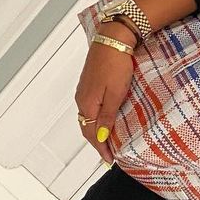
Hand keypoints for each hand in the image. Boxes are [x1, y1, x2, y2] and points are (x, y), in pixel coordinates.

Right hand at [74, 21, 136, 161]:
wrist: (113, 39)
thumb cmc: (116, 64)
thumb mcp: (116, 94)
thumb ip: (108, 116)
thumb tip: (102, 137)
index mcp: (88, 104)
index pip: (92, 134)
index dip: (101, 149)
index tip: (110, 160)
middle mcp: (82, 99)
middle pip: (87, 128)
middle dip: (97, 143)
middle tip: (109, 155)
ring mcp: (84, 91)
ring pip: (88, 118)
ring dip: (96, 131)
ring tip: (108, 142)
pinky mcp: (89, 84)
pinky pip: (90, 108)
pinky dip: (96, 119)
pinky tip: (104, 120)